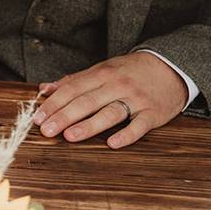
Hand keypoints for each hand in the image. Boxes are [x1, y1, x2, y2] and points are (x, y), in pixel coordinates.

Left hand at [32, 52, 189, 148]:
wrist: (173, 66)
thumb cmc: (130, 71)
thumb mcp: (103, 70)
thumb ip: (73, 81)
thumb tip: (43, 89)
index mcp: (103, 73)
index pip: (73, 88)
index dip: (54, 103)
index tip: (37, 118)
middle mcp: (118, 85)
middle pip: (87, 101)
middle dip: (64, 116)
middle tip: (46, 130)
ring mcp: (136, 99)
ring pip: (110, 112)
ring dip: (89, 125)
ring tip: (70, 136)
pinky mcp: (153, 113)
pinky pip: (139, 125)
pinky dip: (127, 134)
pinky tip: (112, 143)